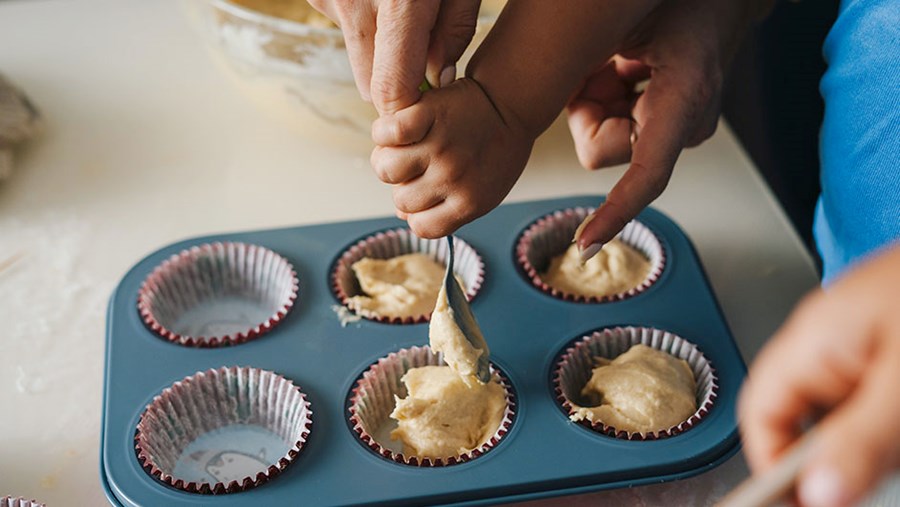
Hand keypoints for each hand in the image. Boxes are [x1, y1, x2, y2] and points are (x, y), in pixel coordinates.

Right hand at [307, 0, 480, 114]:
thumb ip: (454, 29)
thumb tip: (438, 74)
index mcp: (397, 3)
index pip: (390, 90)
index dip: (408, 110)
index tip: (425, 115)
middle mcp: (352, 2)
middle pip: (369, 81)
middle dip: (397, 79)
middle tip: (427, 56)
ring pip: (357, 49)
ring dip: (380, 41)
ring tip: (403, 1)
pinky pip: (343, 19)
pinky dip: (363, 13)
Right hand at [369, 78, 533, 237]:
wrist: (511, 102)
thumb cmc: (496, 149)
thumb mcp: (482, 190)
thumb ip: (446, 209)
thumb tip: (403, 215)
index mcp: (468, 203)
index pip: (421, 227)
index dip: (418, 212)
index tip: (425, 194)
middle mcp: (453, 178)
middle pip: (402, 200)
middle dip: (405, 184)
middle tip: (417, 165)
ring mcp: (440, 146)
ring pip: (386, 170)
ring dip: (388, 158)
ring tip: (403, 148)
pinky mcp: (427, 115)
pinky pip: (387, 133)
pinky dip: (384, 131)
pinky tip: (396, 128)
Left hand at [569, 0, 759, 259]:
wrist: (712, 1)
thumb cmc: (677, 4)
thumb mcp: (625, 20)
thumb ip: (589, 62)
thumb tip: (551, 94)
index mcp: (684, 97)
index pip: (648, 174)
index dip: (614, 213)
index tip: (584, 243)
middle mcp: (686, 125)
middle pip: (605, 146)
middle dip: (592, 109)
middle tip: (610, 63)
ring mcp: (678, 130)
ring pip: (604, 137)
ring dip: (599, 100)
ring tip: (623, 62)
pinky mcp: (668, 129)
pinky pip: (614, 127)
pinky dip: (608, 99)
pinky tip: (628, 70)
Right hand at [738, 244, 899, 506]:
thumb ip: (863, 437)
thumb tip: (819, 492)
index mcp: (815, 340)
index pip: (762, 414)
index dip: (776, 466)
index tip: (813, 502)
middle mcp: (835, 341)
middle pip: (811, 421)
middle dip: (849, 455)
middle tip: (883, 470)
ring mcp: (872, 343)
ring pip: (858, 417)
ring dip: (889, 442)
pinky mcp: (897, 348)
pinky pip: (888, 402)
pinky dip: (899, 424)